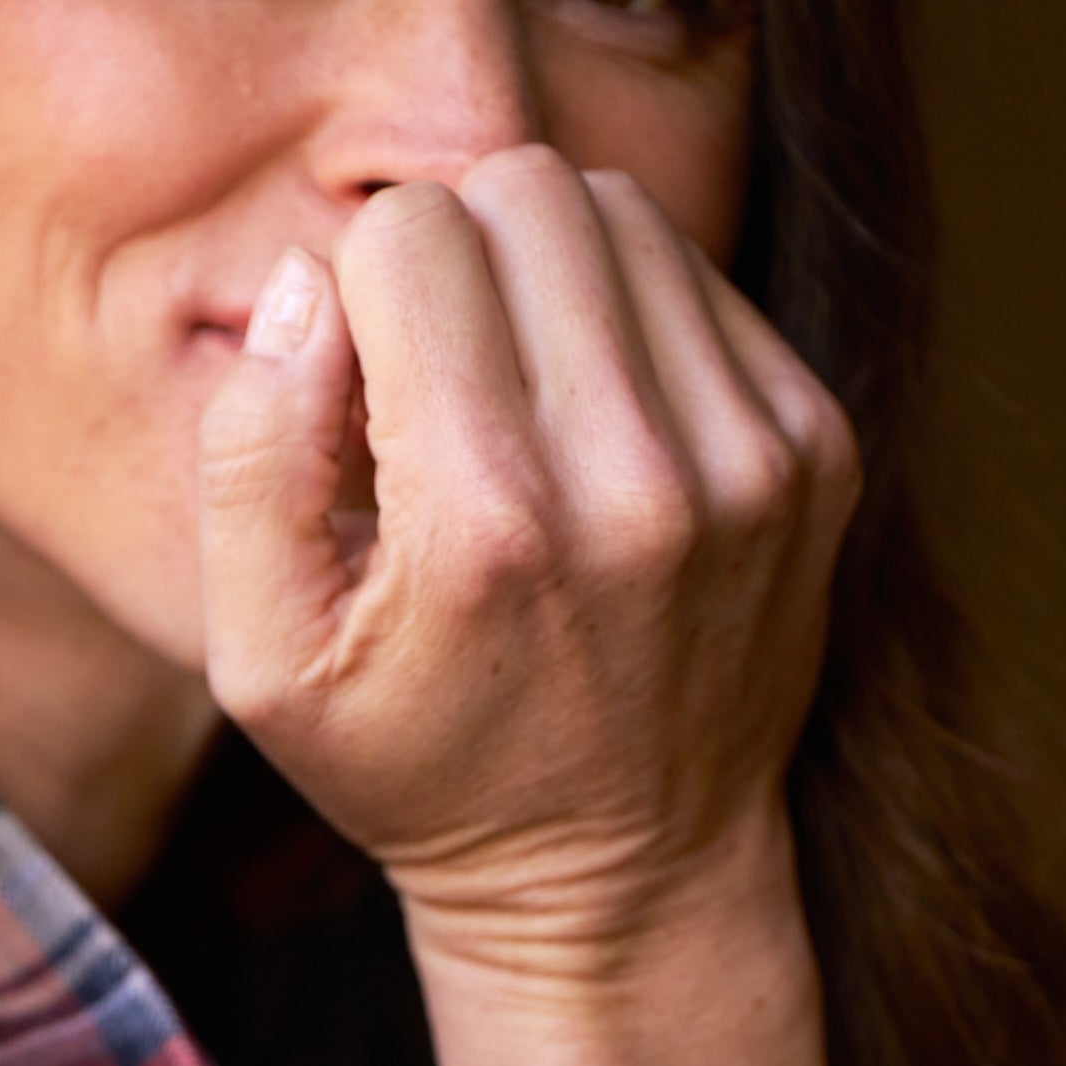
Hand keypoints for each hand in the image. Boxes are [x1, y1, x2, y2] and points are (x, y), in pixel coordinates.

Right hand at [197, 147, 860, 989]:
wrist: (622, 875)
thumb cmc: (417, 767)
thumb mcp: (264, 665)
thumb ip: (248, 461)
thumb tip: (310, 280)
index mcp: (484, 520)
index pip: (412, 233)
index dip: (358, 291)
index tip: (362, 395)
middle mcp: (635, 474)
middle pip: (524, 189)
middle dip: (454, 251)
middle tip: (435, 368)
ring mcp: (749, 457)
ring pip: (623, 209)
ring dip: (547, 267)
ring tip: (515, 388)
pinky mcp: (817, 448)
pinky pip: (703, 278)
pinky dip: (633, 317)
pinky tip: (596, 423)